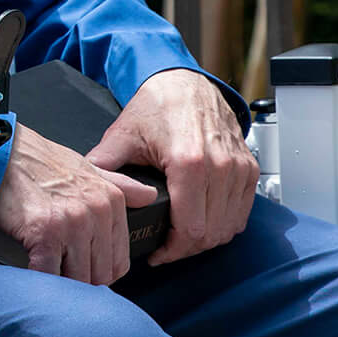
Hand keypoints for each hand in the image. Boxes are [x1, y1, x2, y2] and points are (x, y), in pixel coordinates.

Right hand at [0, 122, 160, 284]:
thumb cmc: (40, 163)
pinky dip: (41, 280)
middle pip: (100, 276)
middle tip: (61, 273)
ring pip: (78, 280)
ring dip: (61, 283)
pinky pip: (50, 274)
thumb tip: (149, 195)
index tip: (84, 271)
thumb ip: (122, 186)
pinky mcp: (45, 234)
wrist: (5, 153)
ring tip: (47, 272)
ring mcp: (72, 224)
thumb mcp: (89, 170)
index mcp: (111, 201)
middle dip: (80, 282)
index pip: (119, 261)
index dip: (100, 273)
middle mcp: (96, 213)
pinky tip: (33, 271)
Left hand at [85, 68, 254, 264]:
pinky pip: (242, 213)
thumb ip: (104, 166)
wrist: (185, 82)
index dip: (172, 251)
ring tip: (183, 237)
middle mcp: (220, 167)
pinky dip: (225, 224)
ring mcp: (238, 168)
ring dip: (206, 239)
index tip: (158, 254)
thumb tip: (88, 191)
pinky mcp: (249, 168)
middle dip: (186, 249)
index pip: (190, 230)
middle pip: (210, 234)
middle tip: (167, 248)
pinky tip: (204, 222)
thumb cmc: (157, 105)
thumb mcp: (123, 135)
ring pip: (228, 227)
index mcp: (189, 162)